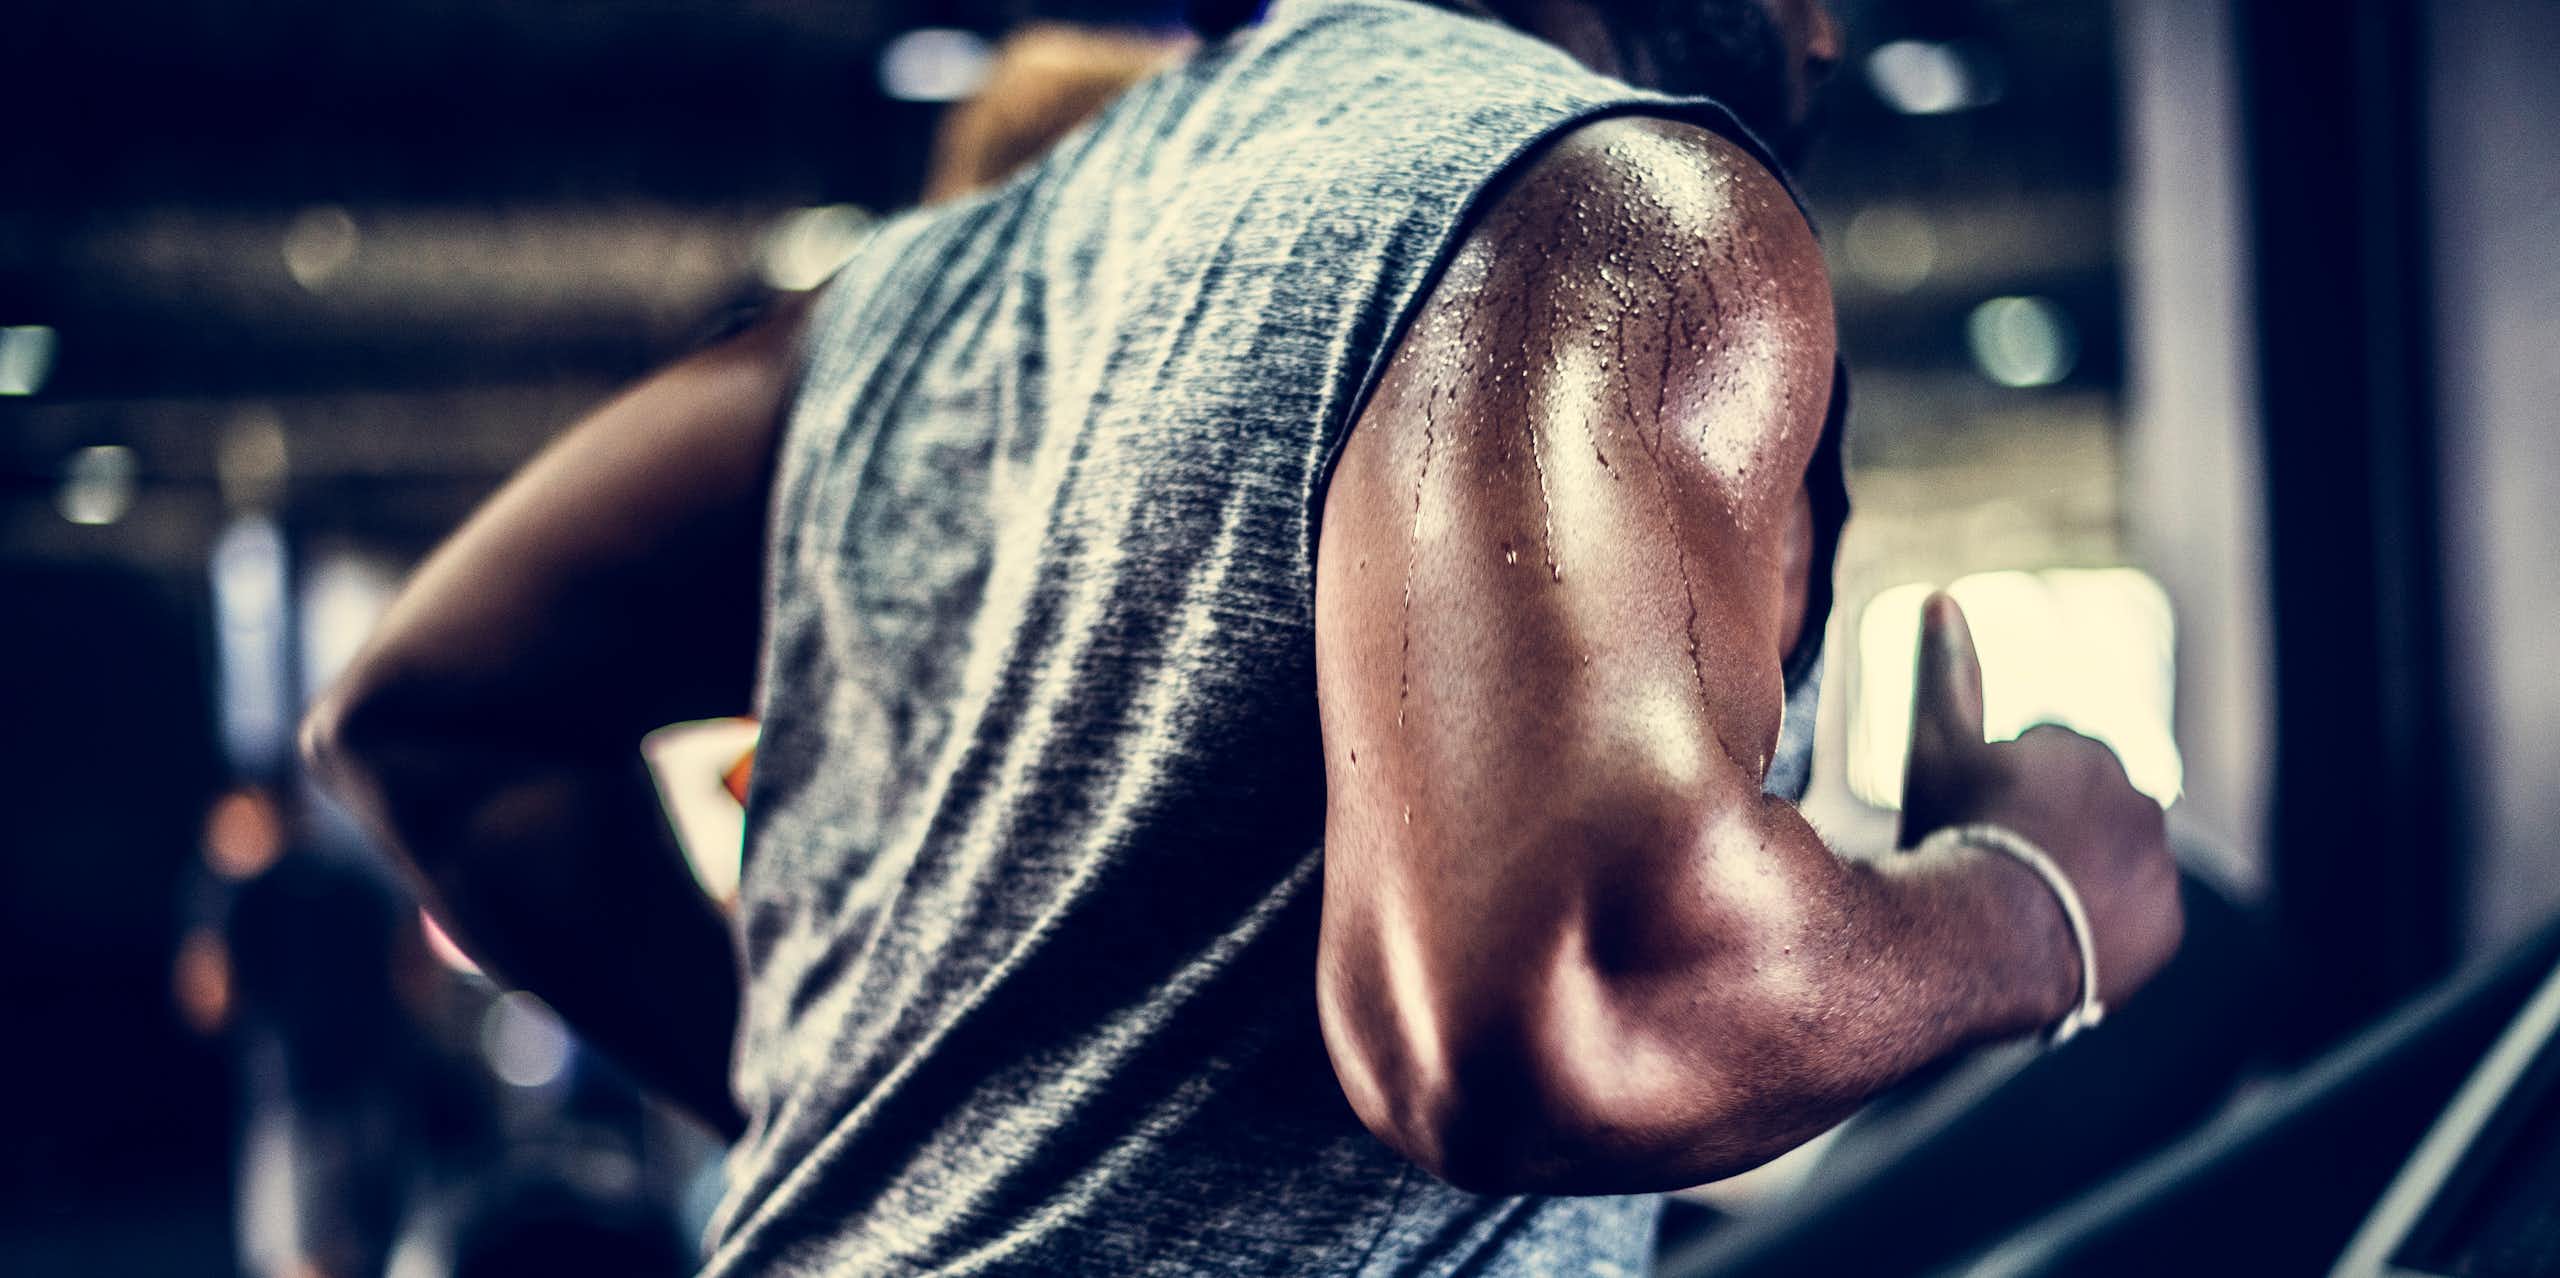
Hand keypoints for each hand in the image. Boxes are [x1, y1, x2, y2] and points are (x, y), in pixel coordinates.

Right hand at [1898, 592, 2182, 1010]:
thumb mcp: (1936, 746)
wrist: (1983, 939)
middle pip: (2087, 814)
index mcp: (2085, 751)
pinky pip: (2137, 918)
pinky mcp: (2166, 924)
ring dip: (2084, 876)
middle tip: (1999, 867)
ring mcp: (2158, 866)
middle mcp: (2139, 800)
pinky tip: (2059, 939)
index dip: (2006, 793)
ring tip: (2028, 910)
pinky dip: (2109, 925)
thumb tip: (1943, 596)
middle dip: (2054, 831)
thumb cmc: (1953, 833)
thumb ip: (1945, 673)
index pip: (2047, 763)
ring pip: (2116, 864)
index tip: (1978, 823)